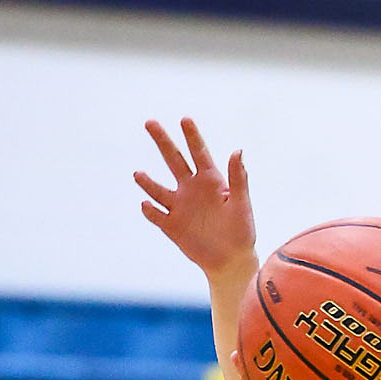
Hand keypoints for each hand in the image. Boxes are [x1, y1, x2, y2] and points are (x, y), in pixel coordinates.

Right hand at [135, 118, 256, 278]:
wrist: (231, 260)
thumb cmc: (241, 231)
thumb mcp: (241, 203)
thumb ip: (238, 178)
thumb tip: (237, 150)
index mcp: (211, 181)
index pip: (199, 153)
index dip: (192, 136)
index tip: (185, 119)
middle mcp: (191, 189)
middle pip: (173, 160)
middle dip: (162, 141)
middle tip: (150, 122)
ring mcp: (179, 207)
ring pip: (158, 190)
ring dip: (148, 182)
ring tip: (138, 174)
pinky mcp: (171, 226)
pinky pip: (156, 216)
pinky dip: (150, 211)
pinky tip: (146, 205)